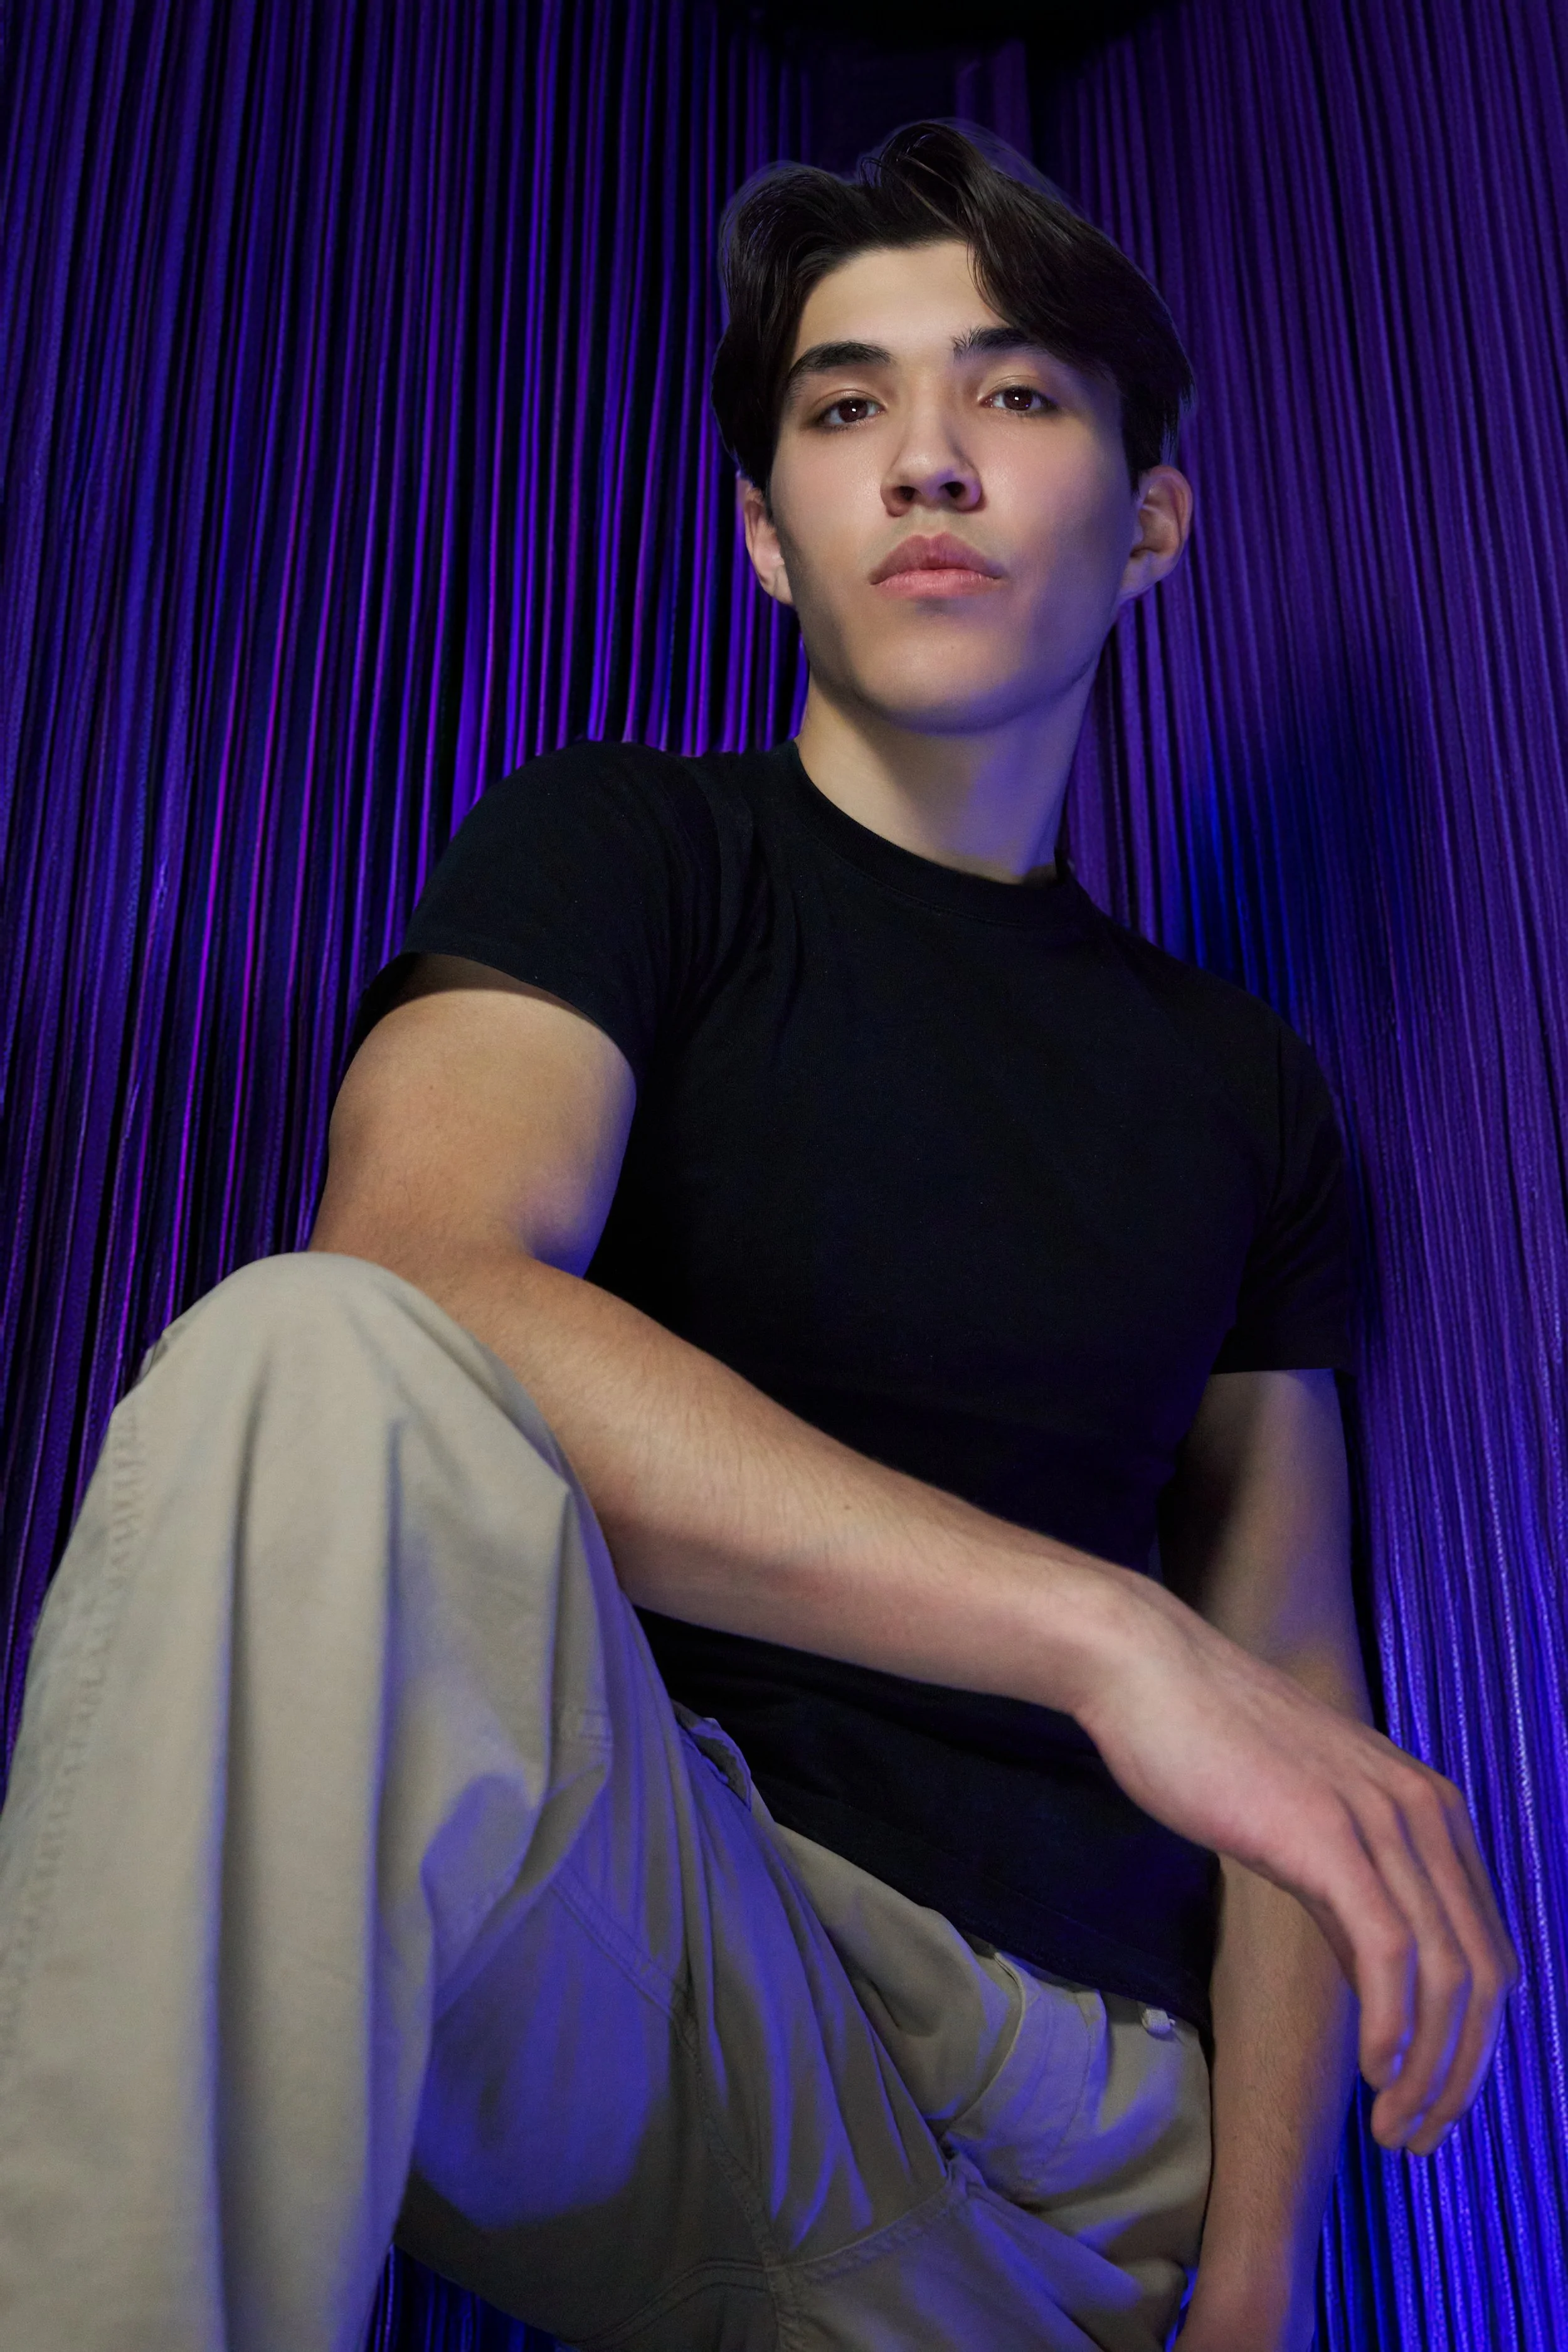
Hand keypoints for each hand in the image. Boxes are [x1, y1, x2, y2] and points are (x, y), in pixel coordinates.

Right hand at [1072, 1574, 1517, 2153]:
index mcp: (1429, 1806)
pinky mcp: (1328, 1834)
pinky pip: (1390, 1952)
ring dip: (1431, 2070)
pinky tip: (1375, 2069)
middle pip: (1487, 1973)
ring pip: (1451, 1973)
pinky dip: (1395, 2025)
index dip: (1472, 2041)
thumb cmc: (1208, 1742)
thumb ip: (1354, 1893)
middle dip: (1462, 2073)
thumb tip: (1380, 1980)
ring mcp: (1380, 1819)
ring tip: (1395, 2127)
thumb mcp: (1305, 1818)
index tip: (1429, 2100)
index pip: (1486, 1948)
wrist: (1148, 1673)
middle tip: (1417, 2137)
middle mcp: (1425, 1810)